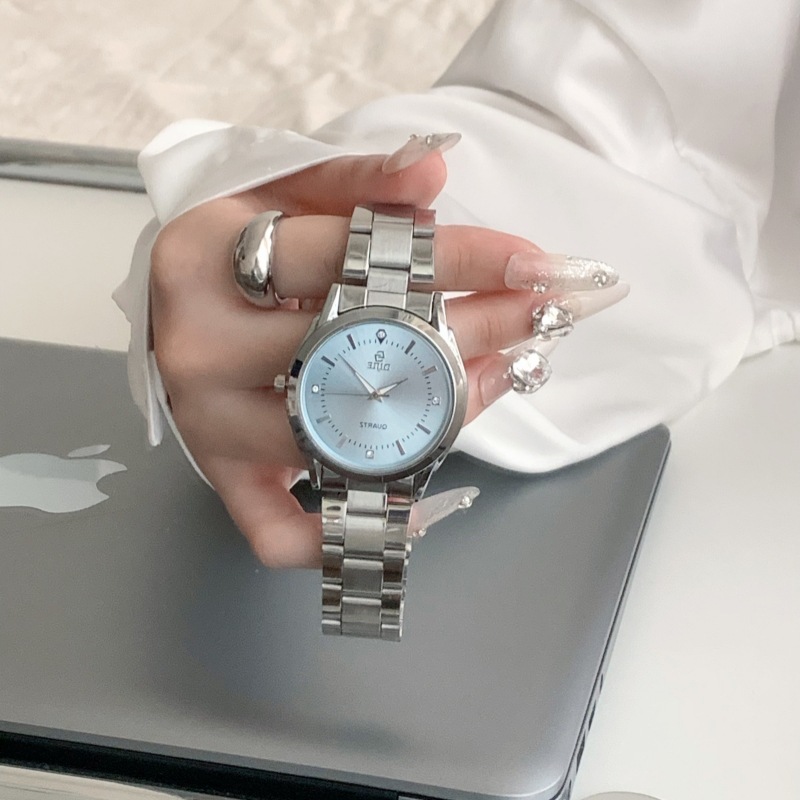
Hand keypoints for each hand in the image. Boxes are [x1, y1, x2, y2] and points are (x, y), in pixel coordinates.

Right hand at [149, 149, 626, 567]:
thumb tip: (434, 166)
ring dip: (436, 416)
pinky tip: (411, 512)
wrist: (180, 301)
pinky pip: (276, 530)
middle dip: (467, 332)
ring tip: (495, 380)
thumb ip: (358, 177)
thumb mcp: (286, 190)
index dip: (454, 258)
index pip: (349, 255)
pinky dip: (341, 536)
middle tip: (535, 318)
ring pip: (336, 438)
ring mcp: (208, 422)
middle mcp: (198, 345)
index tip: (529, 262)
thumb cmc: (238, 245)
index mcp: (206, 256)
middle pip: (353, 350)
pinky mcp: (222, 476)